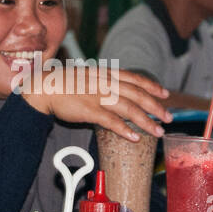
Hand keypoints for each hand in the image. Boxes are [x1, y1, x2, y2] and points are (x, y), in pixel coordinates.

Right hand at [19, 65, 169, 139]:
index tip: (164, 93)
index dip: (151, 86)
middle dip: (155, 106)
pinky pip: (111, 121)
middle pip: (137, 94)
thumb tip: (119, 91)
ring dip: (146, 121)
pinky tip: (135, 137)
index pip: (134, 78)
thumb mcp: (88, 76)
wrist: (44, 87)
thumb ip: (104, 82)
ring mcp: (97, 96)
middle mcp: (105, 83)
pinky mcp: (88, 110)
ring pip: (128, 109)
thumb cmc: (65, 84)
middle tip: (168, 117)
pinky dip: (125, 130)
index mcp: (105, 74)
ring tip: (158, 131)